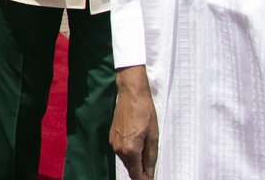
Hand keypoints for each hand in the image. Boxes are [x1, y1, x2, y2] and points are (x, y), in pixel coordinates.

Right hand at [112, 65, 158, 179]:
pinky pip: (122, 150)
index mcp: (130, 150)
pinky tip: (137, 141)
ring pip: (126, 160)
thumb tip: (149, 172)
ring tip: (146, 148)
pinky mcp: (111, 136)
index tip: (151, 178)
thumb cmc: (144, 112)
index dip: (145, 179)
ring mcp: (113, 142)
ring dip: (135, 160)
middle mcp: (119, 149)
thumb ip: (151, 157)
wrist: (131, 94)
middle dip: (141, 170)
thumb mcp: (153, 136)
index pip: (136, 175)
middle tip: (151, 165)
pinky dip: (130, 151)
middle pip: (130, 168)